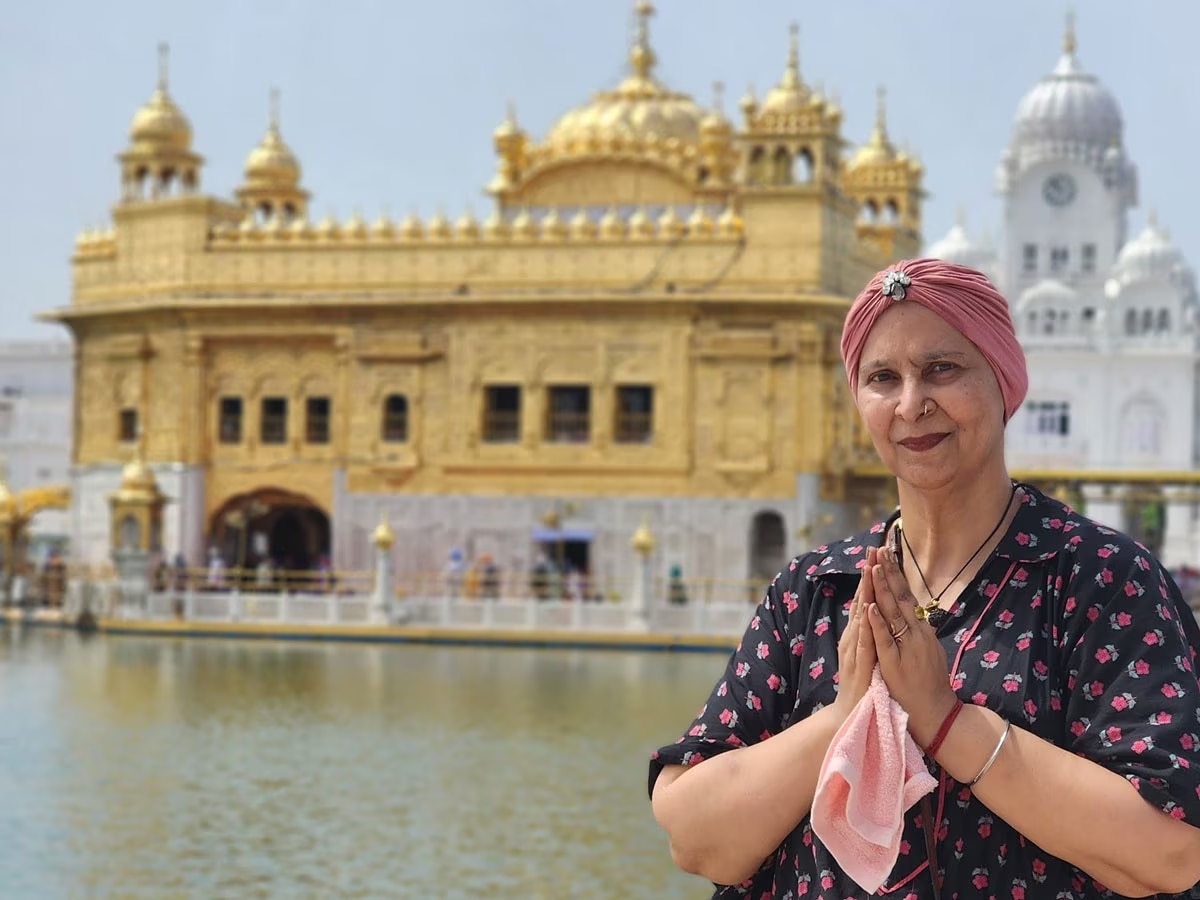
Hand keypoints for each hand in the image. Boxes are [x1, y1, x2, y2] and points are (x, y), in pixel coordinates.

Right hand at [832, 547, 878, 722]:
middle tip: (872, 551)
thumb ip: (870, 634)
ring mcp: (856, 650)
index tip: (877, 554)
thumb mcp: (870, 654)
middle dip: (868, 575)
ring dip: (865, 592)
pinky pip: (864, 641)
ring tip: (869, 570)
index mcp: (860, 634)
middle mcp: (855, 637)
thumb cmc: (866, 686)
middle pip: (862, 601)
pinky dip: (865, 625)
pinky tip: (866, 610)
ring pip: (861, 616)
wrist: (853, 714)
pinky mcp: (860, 664)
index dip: (871, 576)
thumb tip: (872, 614)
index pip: (866, 599)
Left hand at [866, 547, 957, 748]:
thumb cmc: (929, 683)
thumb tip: (915, 613)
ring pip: (892, 613)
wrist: (936, 713)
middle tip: (879, 549)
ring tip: (874, 567)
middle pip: (900, 597)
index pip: (906, 595)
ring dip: (882, 590)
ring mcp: (906, 647)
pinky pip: (884, 640)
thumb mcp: (927, 650)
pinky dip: (878, 623)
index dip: (896, 574)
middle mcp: (917, 634)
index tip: (886, 554)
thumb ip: (920, 631)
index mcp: (921, 630)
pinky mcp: (895, 663)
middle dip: (888, 572)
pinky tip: (870, 607)